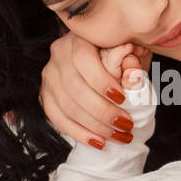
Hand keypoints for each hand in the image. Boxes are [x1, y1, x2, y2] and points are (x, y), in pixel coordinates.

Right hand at [39, 34, 151, 148]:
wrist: (99, 58)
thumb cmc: (118, 54)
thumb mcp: (130, 50)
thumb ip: (132, 61)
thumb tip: (134, 78)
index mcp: (78, 38)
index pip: (83, 59)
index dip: (101, 81)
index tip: (123, 99)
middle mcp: (58, 55)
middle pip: (74, 87)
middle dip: (102, 111)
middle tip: (126, 125)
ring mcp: (49, 76)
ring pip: (66, 106)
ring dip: (94, 126)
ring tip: (118, 136)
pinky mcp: (46, 95)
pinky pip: (57, 119)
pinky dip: (79, 133)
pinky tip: (98, 142)